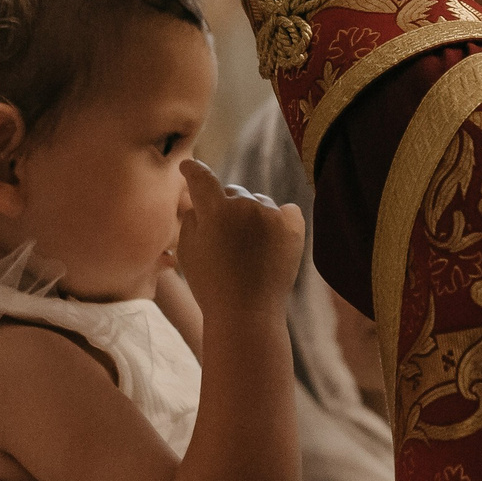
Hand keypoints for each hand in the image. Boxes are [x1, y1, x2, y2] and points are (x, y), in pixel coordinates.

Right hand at [174, 159, 303, 321]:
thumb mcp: (188, 249)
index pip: (202, 178)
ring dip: (251, 215)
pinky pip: (286, 211)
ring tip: (247, 248)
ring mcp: (272, 216)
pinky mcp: (294, 228)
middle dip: (226, 207)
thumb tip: (200, 198)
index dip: (193, 170)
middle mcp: (245, 206)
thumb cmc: (211, 284)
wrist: (247, 314)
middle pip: (233, 193)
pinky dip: (279, 220)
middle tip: (223, 237)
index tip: (188, 166)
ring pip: (258, 202)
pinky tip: (270, 239)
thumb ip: (192, 217)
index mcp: (215, 210)